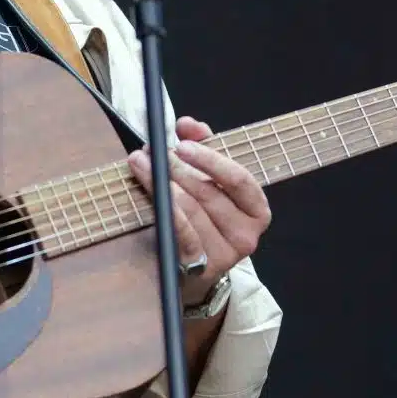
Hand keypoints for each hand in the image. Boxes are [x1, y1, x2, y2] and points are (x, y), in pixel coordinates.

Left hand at [127, 116, 270, 305]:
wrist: (195, 272)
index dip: (210, 159)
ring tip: (140, 163)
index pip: (239, 179)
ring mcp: (225, 254)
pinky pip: (181, 232)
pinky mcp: (201, 268)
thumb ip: (204, 147)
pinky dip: (164, 209)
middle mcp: (246, 235)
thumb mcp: (210, 180)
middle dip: (176, 167)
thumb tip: (189, 125)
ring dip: (161, 183)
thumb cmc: (204, 218)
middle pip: (209, 192)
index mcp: (256, 210)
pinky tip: (148, 190)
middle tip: (151, 150)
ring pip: (191, 209)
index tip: (181, 144)